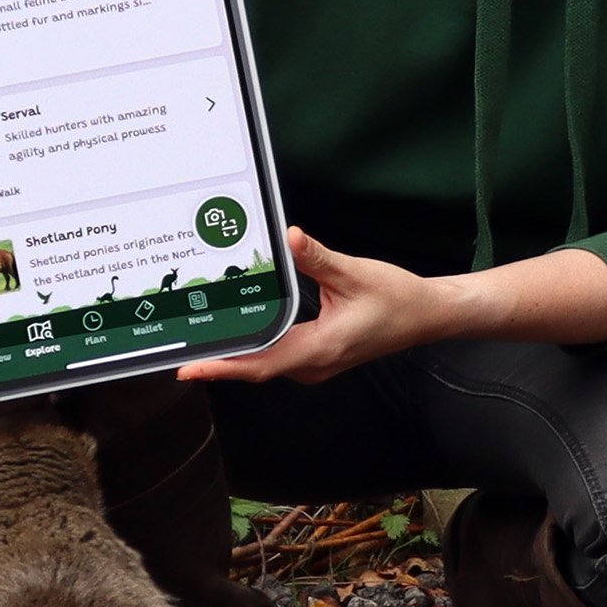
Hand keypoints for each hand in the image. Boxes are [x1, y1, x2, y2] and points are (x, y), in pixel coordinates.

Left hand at [179, 227, 458, 387]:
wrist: (427, 315)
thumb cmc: (398, 299)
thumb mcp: (354, 273)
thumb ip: (316, 257)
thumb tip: (288, 238)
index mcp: (320, 349)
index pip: (261, 364)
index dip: (223, 367)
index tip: (189, 368)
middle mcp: (314, 365)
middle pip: (256, 368)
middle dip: (218, 359)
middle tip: (179, 347)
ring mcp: (316, 364)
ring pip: (266, 365)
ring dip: (236, 355)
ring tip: (201, 340)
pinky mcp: (319, 356)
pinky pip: (278, 358)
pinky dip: (255, 348)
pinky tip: (240, 332)